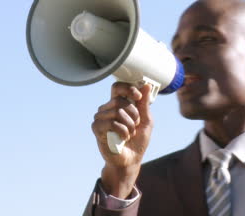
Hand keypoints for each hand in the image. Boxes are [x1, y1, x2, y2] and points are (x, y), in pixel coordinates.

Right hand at [92, 82, 153, 197]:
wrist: (131, 160)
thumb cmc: (138, 140)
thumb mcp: (146, 120)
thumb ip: (145, 104)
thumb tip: (147, 86)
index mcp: (119, 104)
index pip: (118, 87)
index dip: (128, 89)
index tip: (138, 97)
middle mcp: (108, 109)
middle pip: (120, 100)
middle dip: (134, 114)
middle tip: (135, 126)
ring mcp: (101, 118)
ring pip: (117, 111)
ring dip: (129, 125)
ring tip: (129, 134)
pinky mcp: (97, 129)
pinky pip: (111, 123)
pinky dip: (122, 131)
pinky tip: (123, 138)